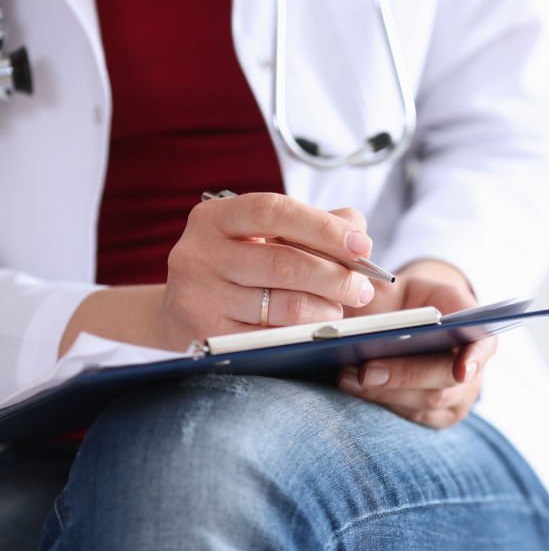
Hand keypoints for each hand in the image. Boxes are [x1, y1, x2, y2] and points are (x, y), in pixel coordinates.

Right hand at [158, 194, 375, 348]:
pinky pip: (275, 338)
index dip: (324, 228)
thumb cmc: (239, 268)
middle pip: (286, 264)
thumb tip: (357, 231)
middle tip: (363, 288)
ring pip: (287, 306)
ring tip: (337, 309)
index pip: (275, 211)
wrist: (182, 314)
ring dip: (327, 309)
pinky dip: (305, 334)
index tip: (362, 246)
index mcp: (215, 217)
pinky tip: (315, 329)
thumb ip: (314, 226)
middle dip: (337, 277)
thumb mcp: (266, 237)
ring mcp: (199, 298)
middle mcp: (199, 254)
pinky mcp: (207, 338)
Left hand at [337, 261, 496, 428]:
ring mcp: (458, 397)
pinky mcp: (437, 416)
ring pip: (424, 403)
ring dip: (383, 392)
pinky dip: (380, 402)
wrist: (415, 322)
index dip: (475, 358)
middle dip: (405, 376)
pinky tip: (352, 388)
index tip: (461, 371)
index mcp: (475, 328)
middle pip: (444, 380)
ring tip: (346, 376)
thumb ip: (386, 293)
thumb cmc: (409, 301)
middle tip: (367, 370)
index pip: (484, 344)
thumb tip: (355, 302)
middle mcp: (473, 368)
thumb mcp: (402, 286)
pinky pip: (410, 416)